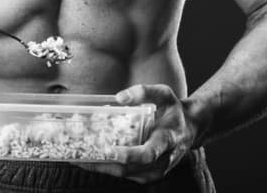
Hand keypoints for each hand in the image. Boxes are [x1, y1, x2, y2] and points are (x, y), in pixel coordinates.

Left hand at [72, 84, 198, 183]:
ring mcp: (155, 171)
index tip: (110, 151)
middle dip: (103, 163)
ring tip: (77, 157)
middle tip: (79, 154)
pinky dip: (108, 168)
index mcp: (166, 140)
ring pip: (125, 174)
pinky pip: (125, 174)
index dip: (130, 155)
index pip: (148, 153)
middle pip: (130, 168)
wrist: (189, 128)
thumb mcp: (163, 93)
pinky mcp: (148, 174)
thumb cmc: (173, 110)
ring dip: (101, 167)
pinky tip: (91, 159)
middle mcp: (162, 160)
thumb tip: (119, 98)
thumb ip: (144, 92)